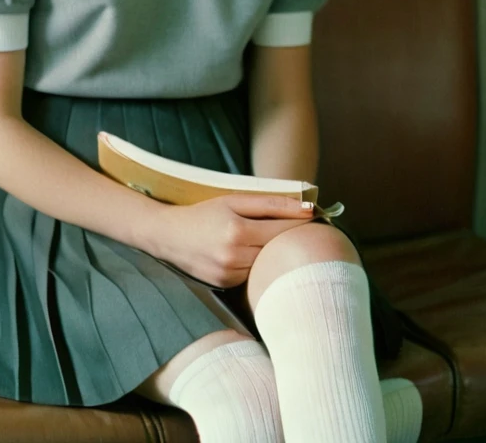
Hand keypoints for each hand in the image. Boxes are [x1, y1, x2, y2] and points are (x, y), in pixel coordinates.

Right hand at [149, 193, 314, 288]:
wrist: (168, 235)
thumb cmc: (203, 213)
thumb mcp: (233, 200)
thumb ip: (269, 203)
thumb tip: (305, 207)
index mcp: (237, 230)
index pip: (281, 228)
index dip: (300, 222)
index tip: (316, 216)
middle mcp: (234, 255)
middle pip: (276, 249)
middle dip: (289, 238)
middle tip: (302, 230)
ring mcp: (230, 274)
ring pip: (266, 264)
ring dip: (273, 254)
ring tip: (273, 242)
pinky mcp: (226, 285)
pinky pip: (252, 275)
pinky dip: (257, 265)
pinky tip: (253, 255)